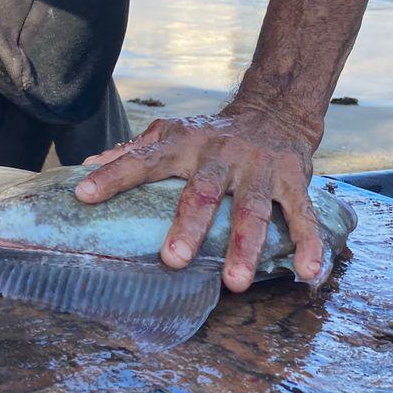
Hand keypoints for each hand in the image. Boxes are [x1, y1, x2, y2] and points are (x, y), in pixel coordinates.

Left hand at [74, 105, 323, 292]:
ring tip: (234, 283)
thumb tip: (86, 163)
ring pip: (252, 209)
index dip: (113, 176)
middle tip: (174, 260)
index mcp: (186, 144)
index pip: (144, 159)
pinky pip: (301, 214)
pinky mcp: (292, 180)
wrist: (275, 109)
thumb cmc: (213, 133)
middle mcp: (221, 155)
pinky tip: (308, 272)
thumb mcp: (174, 133)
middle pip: (204, 191)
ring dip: (245, 246)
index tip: (83, 195)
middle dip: (190, 226)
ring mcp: (259, 169)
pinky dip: (308, 243)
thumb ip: (133, 151)